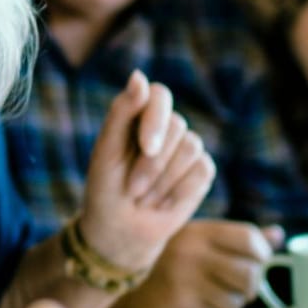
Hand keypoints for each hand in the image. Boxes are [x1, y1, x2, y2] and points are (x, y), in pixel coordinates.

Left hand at [77, 71, 216, 271]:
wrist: (120, 232)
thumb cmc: (106, 189)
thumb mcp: (106, 151)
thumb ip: (122, 112)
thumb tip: (140, 76)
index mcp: (138, 114)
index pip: (159, 95)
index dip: (157, 120)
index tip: (147, 147)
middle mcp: (165, 127)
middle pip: (177, 126)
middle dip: (153, 163)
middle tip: (132, 188)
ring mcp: (187, 147)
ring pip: (192, 147)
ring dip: (163, 180)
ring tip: (143, 197)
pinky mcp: (202, 170)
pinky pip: (202, 170)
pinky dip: (179, 192)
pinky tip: (163, 203)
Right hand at [101, 220, 274, 307]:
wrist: (109, 281)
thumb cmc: (161, 257)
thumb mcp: (192, 236)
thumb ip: (232, 237)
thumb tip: (277, 236)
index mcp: (197, 232)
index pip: (250, 240)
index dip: (261, 252)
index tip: (257, 259)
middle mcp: (192, 258)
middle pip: (249, 275)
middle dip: (249, 283)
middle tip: (237, 284)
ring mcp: (186, 289)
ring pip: (235, 303)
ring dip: (229, 303)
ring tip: (208, 294)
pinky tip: (192, 307)